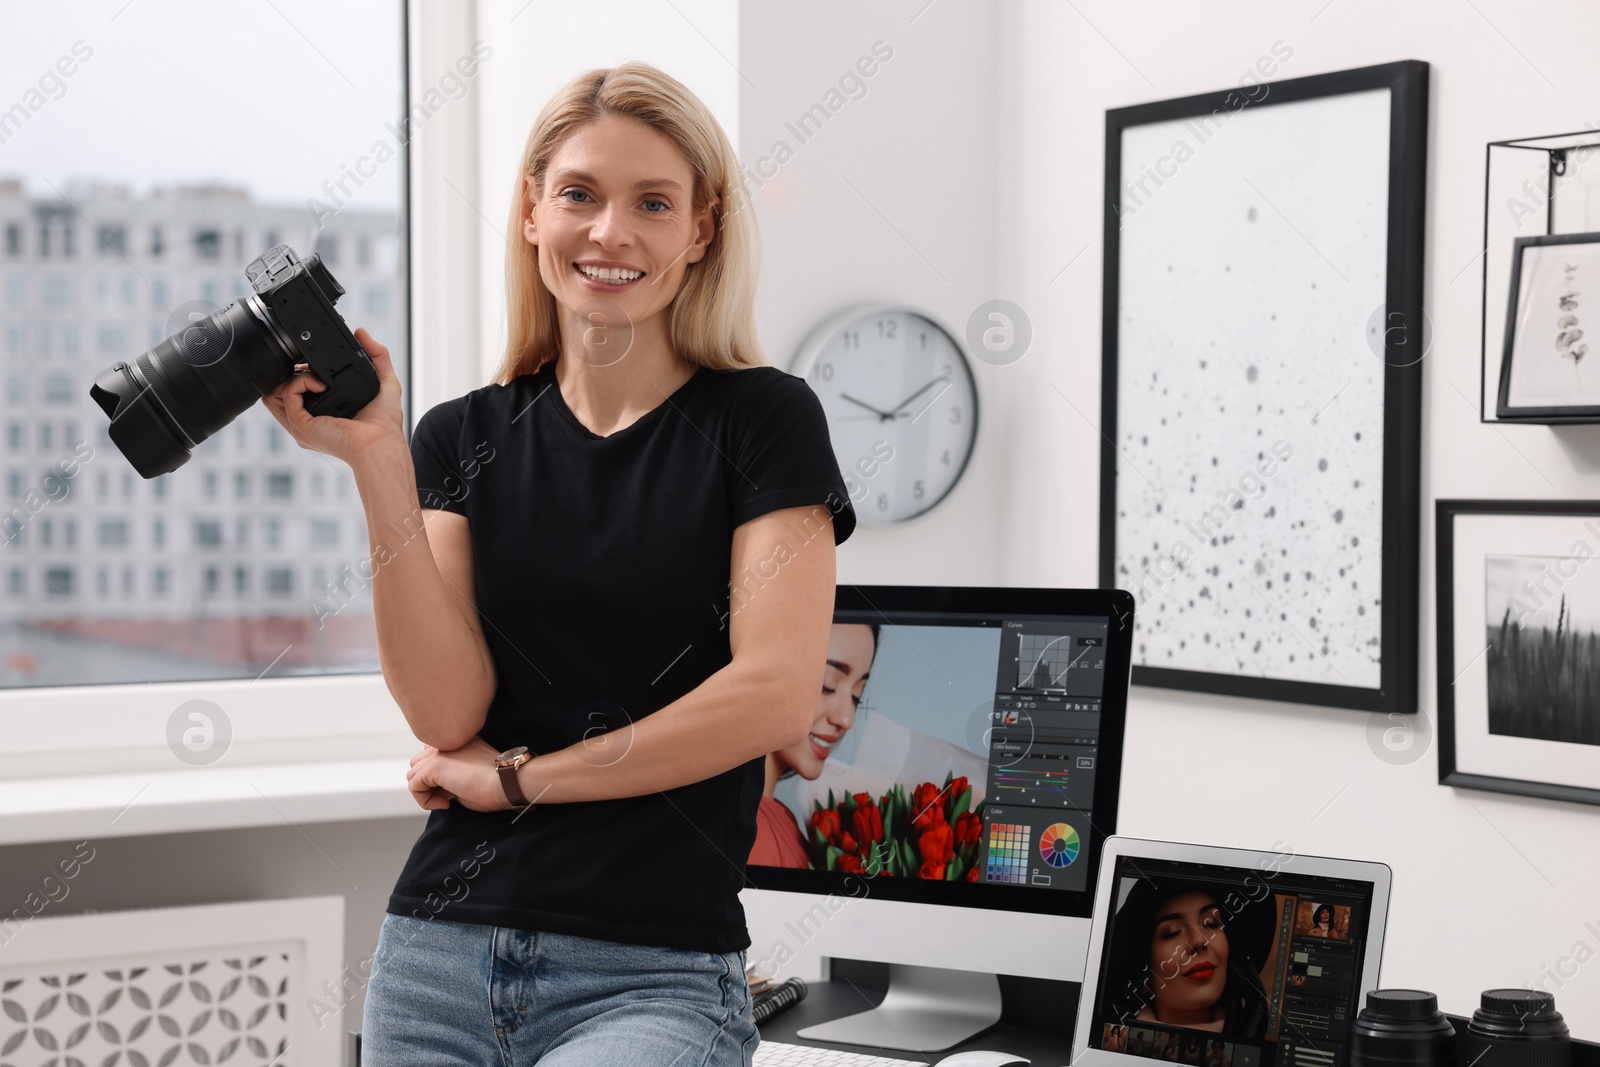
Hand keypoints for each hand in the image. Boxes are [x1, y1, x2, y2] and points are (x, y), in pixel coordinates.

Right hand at [260, 326, 405, 466]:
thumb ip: (377, 355)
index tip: (309, 362)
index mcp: (323, 412)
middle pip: (279, 392)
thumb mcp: (384, 381)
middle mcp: (309, 419)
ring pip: (276, 391)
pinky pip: (287, 393)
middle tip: (309, 368)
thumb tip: (362, 332)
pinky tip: (320, 383)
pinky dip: (301, 381)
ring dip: (293, 375)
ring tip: (316, 377)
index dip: (298, 373)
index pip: (296, 392)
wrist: (380, 441)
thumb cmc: (384, 423)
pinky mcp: (301, 424)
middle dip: (289, 373)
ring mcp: (302, 423)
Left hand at [406, 736, 512, 812]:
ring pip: (413, 775)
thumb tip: (437, 788)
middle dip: (429, 783)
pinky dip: (425, 800)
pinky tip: (447, 803)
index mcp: (458, 740)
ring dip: (426, 792)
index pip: (432, 755)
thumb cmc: (497, 784)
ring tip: (448, 799)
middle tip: (450, 796)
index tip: (455, 790)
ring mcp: (437, 753)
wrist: (507, 782)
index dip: (438, 778)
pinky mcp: (433, 767)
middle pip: (419, 764)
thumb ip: (451, 774)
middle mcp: (446, 742)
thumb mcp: (471, 774)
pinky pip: (414, 786)